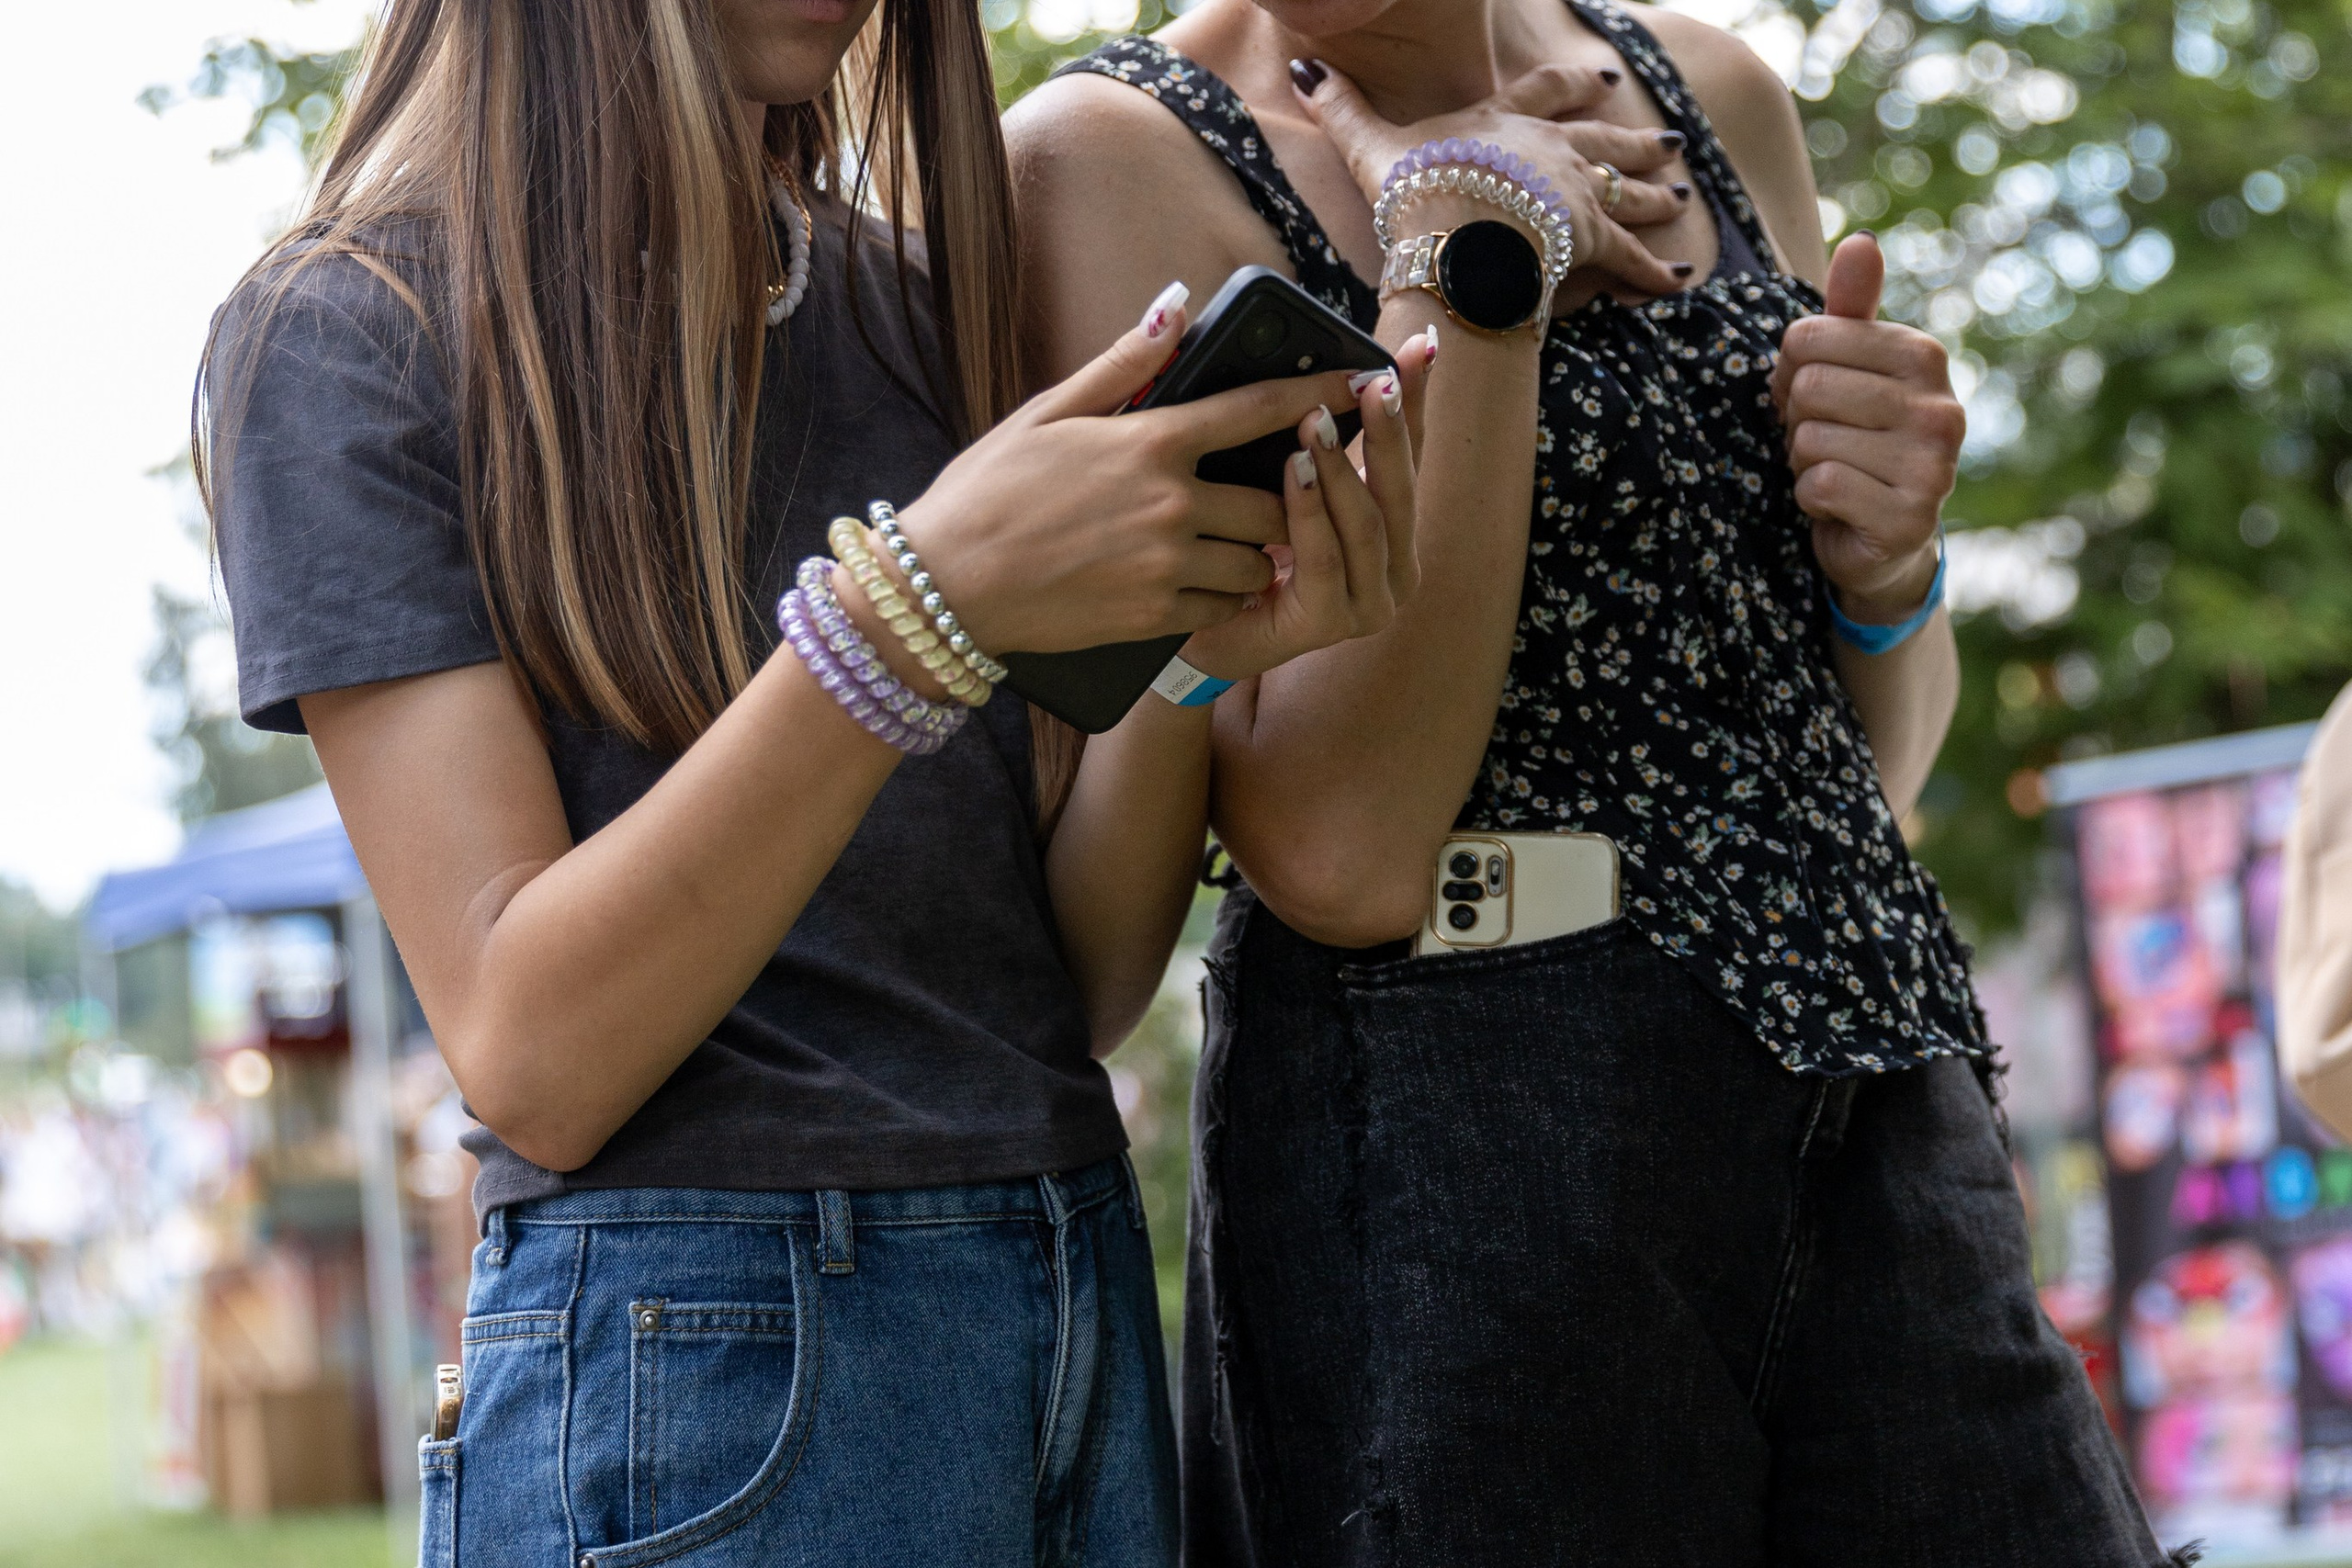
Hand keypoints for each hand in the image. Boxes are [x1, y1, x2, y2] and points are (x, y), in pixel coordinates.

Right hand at [890, 287, 1361, 659]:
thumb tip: (1177, 308)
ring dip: (1254, 553)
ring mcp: (1165, 566)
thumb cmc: (989, 492)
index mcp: (1148, 442)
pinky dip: (1220, 596)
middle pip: (1272, 499)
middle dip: (1282, 499)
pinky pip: (1221, 606)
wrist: (946, 586)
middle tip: (1273, 495)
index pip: (1255, 409)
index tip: (1360, 380)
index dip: (1317, 393)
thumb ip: (1124, 365)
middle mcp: (1168, 504)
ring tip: (1228, 544)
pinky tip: (1195, 584)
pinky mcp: (1153, 617)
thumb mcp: (1048, 413)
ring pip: (1255, 560)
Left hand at [1181, 338, 1429, 682]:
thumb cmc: (1241, 549)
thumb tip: (1329, 367)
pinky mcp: (1329, 624)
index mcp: (1391, 528)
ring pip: (1366, 525)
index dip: (1414, 402)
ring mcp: (1368, 602)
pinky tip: (1295, 472)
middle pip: (1399, 488)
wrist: (1197, 626)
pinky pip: (1324, 560)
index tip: (1417, 349)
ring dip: (1342, 469)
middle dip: (1386, 432)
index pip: (1410, 456)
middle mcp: (1394, 567)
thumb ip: (1314, 436)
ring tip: (1317, 423)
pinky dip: (1311, 514)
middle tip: (1370, 383)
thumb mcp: (1283, 481)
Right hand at [1292, 58, 1691, 296]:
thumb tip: (1307, 69)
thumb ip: (1344, 110)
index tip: (1602, 81)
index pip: (1547, 94)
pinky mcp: (1590, 241)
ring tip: (1683, 191)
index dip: (1574, 86)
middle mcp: (1552, 151)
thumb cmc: (1417, 185)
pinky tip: (1683, 275)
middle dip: (1635, 140)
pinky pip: (1634, 256)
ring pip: (1628, 189)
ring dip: (1657, 192)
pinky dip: (1658, 267)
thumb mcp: (1373, 142)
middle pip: (1603, 140)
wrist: (1455, 227)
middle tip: (1666, 141)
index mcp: (1505, 124)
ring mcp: (1575, 194)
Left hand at [1769, 233, 1964, 618]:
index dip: (1789, 372)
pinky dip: (1810, 499)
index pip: (1808, 337)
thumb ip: (1850, 308)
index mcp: (1923, 356)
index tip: (1811, 398)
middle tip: (1823, 442)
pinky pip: (1820, 485)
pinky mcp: (1909, 517)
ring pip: (1811, 439)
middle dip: (1796, 420)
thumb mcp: (1849, 369)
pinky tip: (1839, 506)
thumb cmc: (1855, 440)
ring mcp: (1933, 466)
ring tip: (1835, 472)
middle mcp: (1941, 407)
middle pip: (1808, 388)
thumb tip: (1861, 241)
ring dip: (1803, 461)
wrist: (1880, 538)